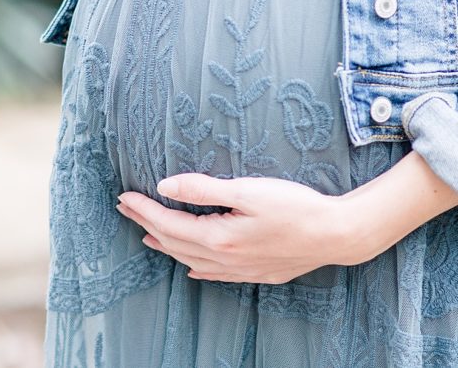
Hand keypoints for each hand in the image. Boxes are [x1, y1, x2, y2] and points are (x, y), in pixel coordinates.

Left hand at [117, 154, 457, 283]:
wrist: (335, 234)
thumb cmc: (294, 206)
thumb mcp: (247, 190)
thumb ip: (204, 189)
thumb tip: (165, 186)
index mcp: (219, 237)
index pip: (169, 223)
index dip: (144, 209)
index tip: (124, 196)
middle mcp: (224, 259)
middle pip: (175, 242)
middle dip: (148, 223)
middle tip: (126, 208)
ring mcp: (240, 269)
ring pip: (192, 259)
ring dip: (167, 245)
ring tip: (149, 234)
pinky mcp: (256, 271)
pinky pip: (215, 273)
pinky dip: (196, 266)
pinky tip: (192, 267)